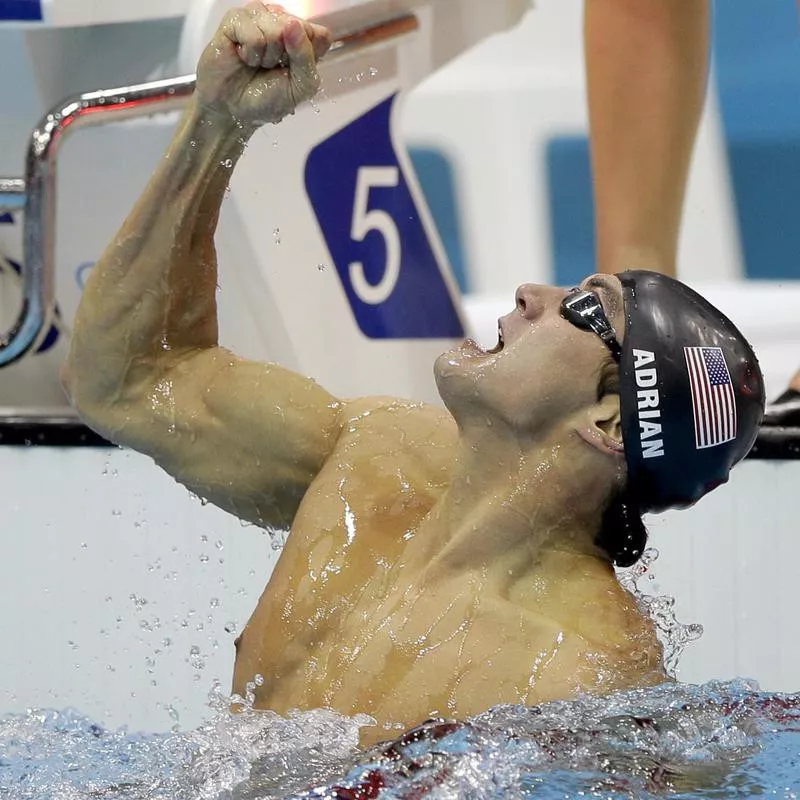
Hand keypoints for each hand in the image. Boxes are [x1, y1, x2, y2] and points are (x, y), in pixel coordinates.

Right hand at [195, 2, 331, 127]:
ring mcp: (259, 17)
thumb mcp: (300, 87)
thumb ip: (306, 57)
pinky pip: (253, 32)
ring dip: (266, 55)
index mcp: (302, 37)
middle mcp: (282, 22)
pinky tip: (243, 56)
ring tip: (256, 63)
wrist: (234, 110)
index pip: (319, 34)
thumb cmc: (267, 100)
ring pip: (275, 28)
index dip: (308, 55)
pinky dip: (250, 53)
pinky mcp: (236, 19)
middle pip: (298, 27)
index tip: (293, 71)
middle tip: (271, 68)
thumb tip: (294, 25)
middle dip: (285, 56)